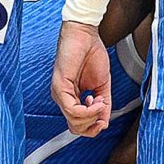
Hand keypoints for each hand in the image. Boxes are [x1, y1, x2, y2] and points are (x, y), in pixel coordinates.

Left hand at [51, 18, 111, 135]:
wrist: (85, 34)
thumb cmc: (91, 53)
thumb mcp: (102, 86)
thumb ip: (103, 105)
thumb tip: (104, 122)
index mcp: (72, 98)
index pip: (78, 125)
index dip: (92, 128)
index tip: (103, 118)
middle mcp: (63, 98)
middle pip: (76, 128)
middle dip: (93, 124)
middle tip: (102, 109)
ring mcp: (60, 94)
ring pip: (74, 122)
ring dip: (92, 116)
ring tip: (100, 102)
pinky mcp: (59, 87)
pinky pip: (72, 110)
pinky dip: (87, 110)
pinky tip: (95, 101)